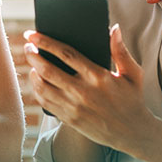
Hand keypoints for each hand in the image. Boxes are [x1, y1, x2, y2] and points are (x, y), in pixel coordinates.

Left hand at [23, 24, 155, 155]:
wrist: (133, 133)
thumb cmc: (133, 99)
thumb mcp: (132, 73)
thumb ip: (120, 50)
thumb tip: (113, 29)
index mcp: (98, 76)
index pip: (66, 54)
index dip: (46, 42)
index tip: (32, 34)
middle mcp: (82, 91)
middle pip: (48, 70)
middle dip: (32, 55)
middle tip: (28, 46)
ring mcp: (74, 107)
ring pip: (42, 87)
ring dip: (32, 72)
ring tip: (31, 63)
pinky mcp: (69, 119)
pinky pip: (45, 103)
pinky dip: (36, 90)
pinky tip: (37, 81)